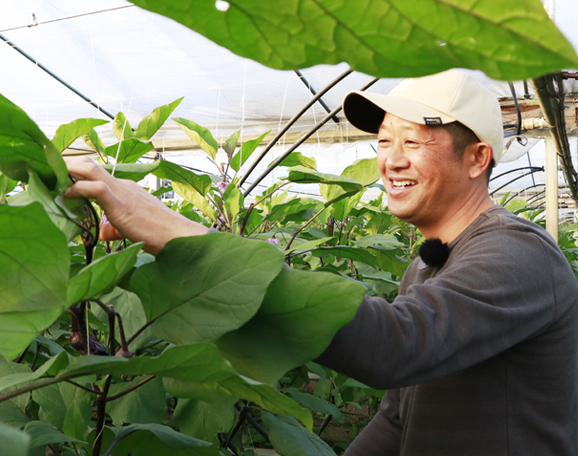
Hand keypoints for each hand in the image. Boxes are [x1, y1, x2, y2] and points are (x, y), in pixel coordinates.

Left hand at [63, 156, 209, 253]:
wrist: (177, 237)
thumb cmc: (158, 234)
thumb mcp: (129, 229)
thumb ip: (112, 228)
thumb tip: (99, 232)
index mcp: (124, 189)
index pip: (94, 173)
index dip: (73, 171)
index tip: (56, 175)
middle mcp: (122, 185)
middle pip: (88, 164)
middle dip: (65, 163)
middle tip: (46, 169)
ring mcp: (122, 192)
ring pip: (89, 169)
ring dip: (67, 169)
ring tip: (50, 175)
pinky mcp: (122, 204)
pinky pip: (96, 188)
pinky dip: (78, 188)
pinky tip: (66, 195)